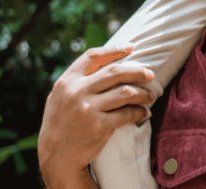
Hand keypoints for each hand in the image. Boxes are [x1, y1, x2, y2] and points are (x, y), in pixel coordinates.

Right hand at [38, 44, 154, 185]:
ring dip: (142, 93)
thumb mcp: (60, 97)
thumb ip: (77, 81)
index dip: (114, 50)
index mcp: (66, 81)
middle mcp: (77, 92)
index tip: (131, 47)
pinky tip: (143, 112)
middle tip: (150, 74)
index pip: (93, 57)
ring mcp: (88, 109)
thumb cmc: (61, 125)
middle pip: (115, 72)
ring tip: (150, 96)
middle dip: (137, 71)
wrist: (56, 158)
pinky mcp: (99, 126)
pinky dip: (139, 112)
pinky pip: (127, 114)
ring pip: (126, 92)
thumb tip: (105, 63)